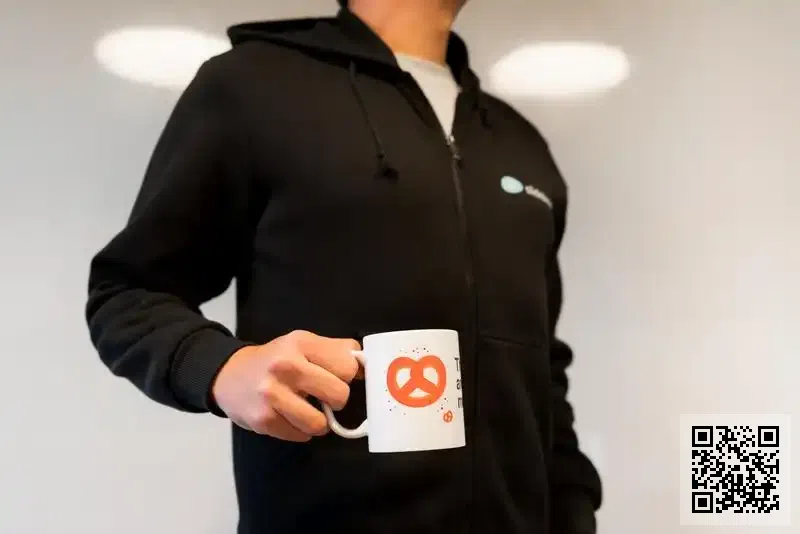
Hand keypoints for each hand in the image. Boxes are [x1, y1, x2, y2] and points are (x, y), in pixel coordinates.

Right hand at [211, 330, 360, 441]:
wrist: (229, 375)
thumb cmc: (276, 359)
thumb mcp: (303, 344)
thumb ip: (336, 350)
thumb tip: (367, 365)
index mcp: (301, 343)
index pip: (348, 366)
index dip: (349, 375)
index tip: (340, 377)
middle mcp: (286, 366)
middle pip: (339, 395)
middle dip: (336, 400)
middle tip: (323, 396)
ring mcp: (272, 395)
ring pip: (320, 423)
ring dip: (320, 422)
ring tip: (309, 410)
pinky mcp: (263, 420)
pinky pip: (301, 436)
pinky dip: (301, 431)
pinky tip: (289, 416)